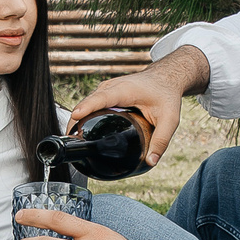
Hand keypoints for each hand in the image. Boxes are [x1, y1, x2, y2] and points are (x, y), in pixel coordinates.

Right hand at [62, 47, 208, 169]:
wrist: (165, 78)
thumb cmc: (166, 95)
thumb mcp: (170, 119)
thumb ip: (161, 140)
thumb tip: (151, 161)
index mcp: (125, 90)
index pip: (102, 98)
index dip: (88, 106)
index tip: (76, 116)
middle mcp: (112, 88)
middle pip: (88, 103)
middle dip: (76, 119)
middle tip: (70, 140)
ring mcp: (106, 90)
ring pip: (87, 104)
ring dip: (78, 119)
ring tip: (72, 139)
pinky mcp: (105, 94)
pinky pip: (90, 105)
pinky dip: (84, 116)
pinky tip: (81, 132)